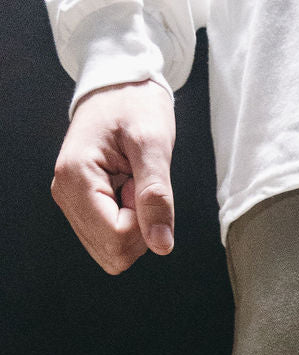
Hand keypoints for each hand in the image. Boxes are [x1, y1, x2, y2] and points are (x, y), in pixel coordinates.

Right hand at [51, 80, 175, 274]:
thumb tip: (161, 246)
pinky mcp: (80, 206)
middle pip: (114, 253)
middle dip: (139, 229)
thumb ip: (156, 195)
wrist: (119, 86)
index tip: (141, 183)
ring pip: (112, 251)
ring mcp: (71, 202)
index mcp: (75, 178)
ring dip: (134, 226)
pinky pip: (111, 239)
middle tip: (137, 183)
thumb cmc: (135, 105)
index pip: (117, 239)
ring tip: (131, 182)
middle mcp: (65, 194)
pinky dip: (128, 223)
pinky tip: (126, 189)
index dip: (143, 223)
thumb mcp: (153, 143)